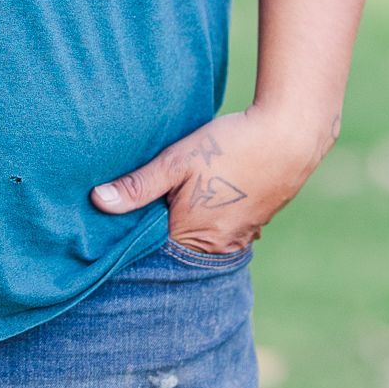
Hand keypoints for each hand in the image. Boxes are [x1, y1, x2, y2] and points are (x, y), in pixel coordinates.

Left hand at [88, 104, 338, 255]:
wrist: (290, 137)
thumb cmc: (230, 146)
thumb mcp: (176, 160)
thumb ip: (138, 185)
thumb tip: (98, 201)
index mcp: (192, 237)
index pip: (150, 250)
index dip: (132, 235)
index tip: (115, 220)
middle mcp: (217, 247)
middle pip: (176, 247)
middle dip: (158, 229)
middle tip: (142, 204)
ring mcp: (239, 238)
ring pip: (199, 238)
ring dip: (185, 222)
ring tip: (172, 197)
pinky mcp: (253, 224)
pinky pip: (221, 230)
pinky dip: (208, 218)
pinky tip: (203, 194)